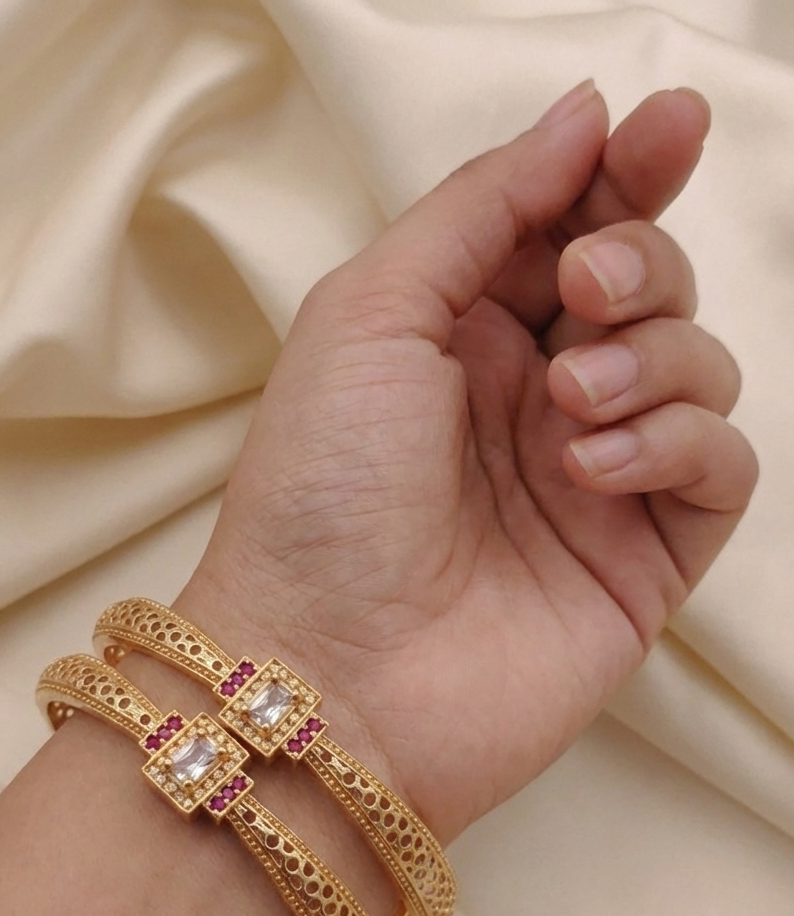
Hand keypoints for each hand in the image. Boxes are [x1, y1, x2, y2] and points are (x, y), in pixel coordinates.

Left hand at [182, 83, 756, 845]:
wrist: (326, 676)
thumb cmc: (319, 496)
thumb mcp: (369, 314)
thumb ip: (480, 209)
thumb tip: (584, 116)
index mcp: (463, 336)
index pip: (574, 229)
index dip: (627, 172)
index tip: (666, 127)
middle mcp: (534, 400)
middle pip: (648, 288)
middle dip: (639, 261)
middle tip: (587, 290)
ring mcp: (594, 480)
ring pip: (698, 368)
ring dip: (651, 359)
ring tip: (568, 406)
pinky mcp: (641, 559)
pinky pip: (720, 468)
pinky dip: (679, 445)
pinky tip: (594, 469)